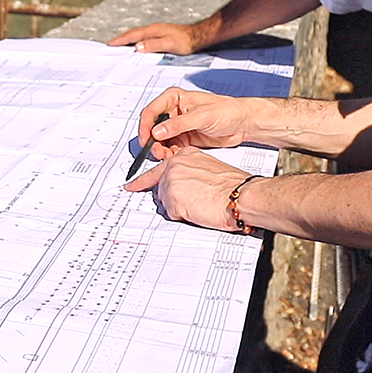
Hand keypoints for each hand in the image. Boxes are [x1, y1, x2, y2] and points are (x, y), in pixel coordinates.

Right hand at [108, 22, 198, 54]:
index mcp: (152, 30)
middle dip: (121, 39)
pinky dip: (136, 40)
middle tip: (110, 45)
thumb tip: (137, 46)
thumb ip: (153, 45)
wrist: (197, 36)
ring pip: (137, 35)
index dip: (120, 40)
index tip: (110, 44)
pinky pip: (143, 37)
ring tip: (120, 45)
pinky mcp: (160, 34)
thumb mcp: (169, 44)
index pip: (132, 35)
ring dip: (127, 39)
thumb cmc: (185, 41)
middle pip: (132, 34)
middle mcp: (153, 29)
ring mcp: (156, 31)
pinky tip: (136, 45)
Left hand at [123, 146, 251, 231]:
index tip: (131, 186)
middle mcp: (174, 165)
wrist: (241, 195)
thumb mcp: (208, 168)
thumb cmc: (233, 186)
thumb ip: (190, 172)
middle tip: (193, 202)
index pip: (156, 169)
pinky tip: (197, 210)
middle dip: (173, 199)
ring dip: (179, 207)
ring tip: (199, 204)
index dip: (142, 181)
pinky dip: (183, 216)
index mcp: (184, 156)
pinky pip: (172, 214)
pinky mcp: (172, 198)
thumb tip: (184, 185)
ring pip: (166, 202)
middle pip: (160, 189)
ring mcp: (171, 181)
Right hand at [136, 88, 256, 158]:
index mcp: (174, 98)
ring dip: (160, 149)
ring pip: (159, 140)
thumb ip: (178, 124)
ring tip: (166, 156)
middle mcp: (173, 112)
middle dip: (152, 141)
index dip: (145, 126)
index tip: (146, 140)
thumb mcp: (202, 116)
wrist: (242, 123)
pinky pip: (169, 148)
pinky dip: (169, 154)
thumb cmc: (227, 111)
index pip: (151, 112)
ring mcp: (177, 126)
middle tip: (157, 152)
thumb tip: (157, 131)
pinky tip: (173, 157)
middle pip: (152, 127)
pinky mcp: (183, 138)